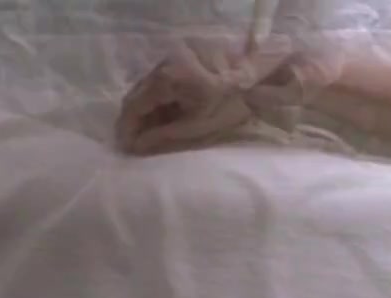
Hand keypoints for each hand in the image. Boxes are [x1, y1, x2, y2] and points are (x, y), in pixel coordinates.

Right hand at [116, 33, 338, 155]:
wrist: (265, 78)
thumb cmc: (234, 103)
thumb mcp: (196, 126)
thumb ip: (162, 136)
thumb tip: (135, 147)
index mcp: (166, 77)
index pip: (134, 105)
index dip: (127, 129)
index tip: (125, 149)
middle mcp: (166, 61)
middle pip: (139, 93)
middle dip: (135, 120)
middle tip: (136, 144)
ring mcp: (177, 55)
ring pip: (150, 86)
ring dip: (148, 110)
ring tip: (150, 134)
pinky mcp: (188, 56)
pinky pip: (165, 79)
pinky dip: (162, 99)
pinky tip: (167, 116)